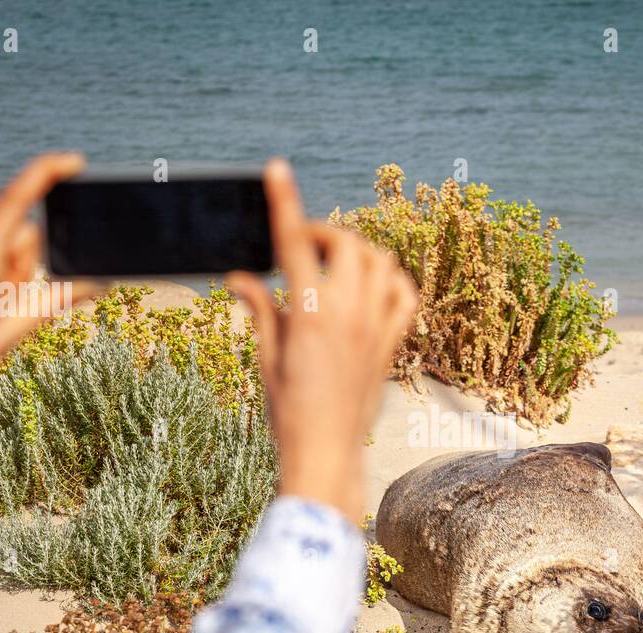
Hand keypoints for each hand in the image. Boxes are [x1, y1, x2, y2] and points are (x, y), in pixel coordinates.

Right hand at [227, 159, 416, 524]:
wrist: (328, 453)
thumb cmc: (289, 412)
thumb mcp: (266, 358)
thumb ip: (259, 310)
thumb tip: (237, 278)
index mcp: (309, 314)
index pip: (293, 242)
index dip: (284, 201)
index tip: (277, 170)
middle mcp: (349, 313)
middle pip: (343, 242)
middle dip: (320, 233)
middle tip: (300, 246)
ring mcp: (376, 327)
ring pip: (378, 260)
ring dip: (355, 250)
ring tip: (332, 264)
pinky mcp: (393, 343)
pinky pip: (405, 293)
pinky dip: (391, 278)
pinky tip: (371, 285)